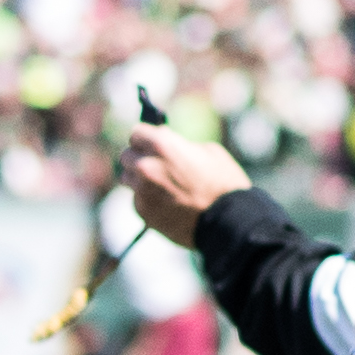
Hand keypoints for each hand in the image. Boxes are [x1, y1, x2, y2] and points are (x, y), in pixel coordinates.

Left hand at [115, 127, 246, 241]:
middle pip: (126, 156)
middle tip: (154, 164)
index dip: (145, 138)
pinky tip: (166, 203)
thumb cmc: (224, 182)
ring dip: (138, 178)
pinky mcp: (143, 212)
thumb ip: (179, 144)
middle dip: (138, 157)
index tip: (150, 143)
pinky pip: (137, 199)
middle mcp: (145, 166)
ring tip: (159, 184)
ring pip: (127, 178)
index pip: (136, 133)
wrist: (228, 221)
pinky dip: (146, 199)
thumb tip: (165, 142)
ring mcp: (141, 191)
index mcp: (162, 145)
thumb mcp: (207, 151)